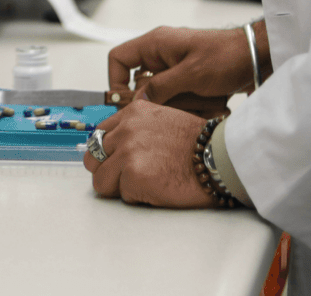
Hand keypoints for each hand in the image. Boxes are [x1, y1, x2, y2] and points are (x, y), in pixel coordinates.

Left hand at [82, 99, 212, 207]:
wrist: (217, 158)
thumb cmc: (197, 144)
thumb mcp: (163, 120)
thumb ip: (137, 128)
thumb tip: (114, 146)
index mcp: (134, 112)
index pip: (99, 135)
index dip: (107, 153)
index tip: (114, 161)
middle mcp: (127, 128)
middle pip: (93, 158)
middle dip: (107, 171)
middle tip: (127, 178)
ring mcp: (128, 152)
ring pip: (101, 181)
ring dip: (120, 187)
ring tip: (146, 183)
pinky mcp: (133, 175)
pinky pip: (121, 196)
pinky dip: (137, 198)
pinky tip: (157, 188)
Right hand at [107, 25, 257, 112]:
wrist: (257, 56)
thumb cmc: (226, 55)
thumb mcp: (191, 73)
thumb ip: (160, 87)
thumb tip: (136, 102)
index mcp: (157, 44)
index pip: (119, 58)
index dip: (116, 80)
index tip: (126, 103)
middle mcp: (162, 55)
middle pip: (140, 84)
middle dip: (156, 100)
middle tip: (172, 107)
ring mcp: (175, 68)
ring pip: (160, 95)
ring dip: (177, 105)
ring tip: (199, 103)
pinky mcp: (187, 80)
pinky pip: (177, 99)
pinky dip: (189, 106)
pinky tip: (207, 106)